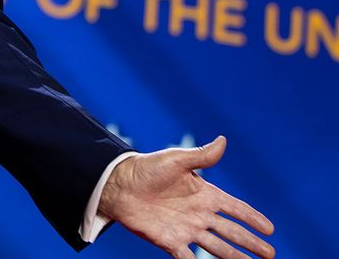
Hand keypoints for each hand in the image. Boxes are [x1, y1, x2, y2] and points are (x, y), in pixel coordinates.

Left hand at [100, 136, 273, 258]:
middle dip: (251, 243)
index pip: (234, 208)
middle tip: (271, 255)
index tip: (270, 229)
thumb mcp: (176, 160)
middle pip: (231, 232)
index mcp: (203, 194)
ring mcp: (186, 229)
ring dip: (234, 257)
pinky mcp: (170, 241)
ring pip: (217, 248)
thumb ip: (201, 156)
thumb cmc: (146, 168)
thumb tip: (223, 140)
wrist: (117, 184)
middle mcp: (198, 214)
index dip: (252, 218)